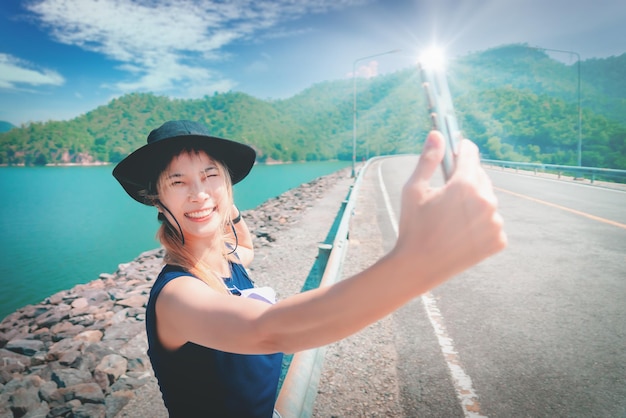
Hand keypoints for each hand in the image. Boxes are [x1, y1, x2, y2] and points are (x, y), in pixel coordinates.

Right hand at [394, 131, 506, 283]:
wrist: (419, 266)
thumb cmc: (413, 226)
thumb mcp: (413, 190)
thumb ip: (428, 159)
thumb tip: (436, 134)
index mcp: (465, 185)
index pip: (470, 153)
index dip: (461, 149)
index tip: (456, 150)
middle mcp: (486, 201)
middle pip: (480, 177)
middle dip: (466, 179)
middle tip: (446, 195)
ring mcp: (495, 222)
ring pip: (487, 201)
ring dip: (474, 203)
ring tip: (451, 218)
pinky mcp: (498, 240)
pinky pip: (492, 222)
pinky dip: (481, 224)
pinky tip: (461, 232)